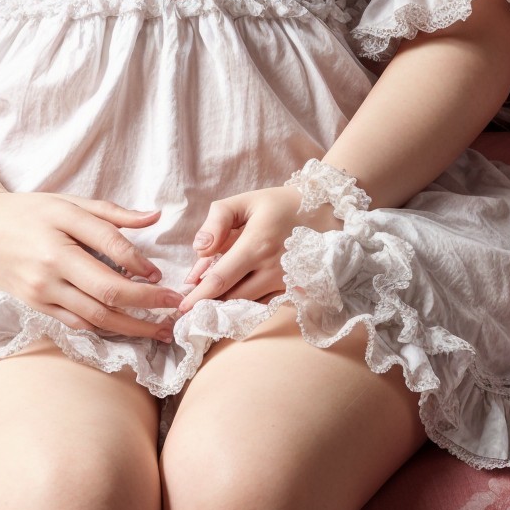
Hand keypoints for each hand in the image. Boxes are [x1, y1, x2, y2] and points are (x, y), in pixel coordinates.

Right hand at [0, 192, 184, 343]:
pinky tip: (125, 330)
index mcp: (61, 229)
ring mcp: (43, 290)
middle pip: (108, 291)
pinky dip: (103, 328)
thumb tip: (155, 217)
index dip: (141, 262)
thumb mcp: (68, 202)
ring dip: (132, 326)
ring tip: (159, 330)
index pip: (111, 247)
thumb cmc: (28, 211)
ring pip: (95, 316)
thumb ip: (111, 213)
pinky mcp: (37, 307)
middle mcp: (52, 264)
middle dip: (147, 303)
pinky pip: (77, 323)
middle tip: (175, 307)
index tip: (160, 273)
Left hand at [175, 185, 341, 312]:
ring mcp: (284, 283)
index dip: (199, 296)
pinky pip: (263, 303)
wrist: (327, 211)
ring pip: (247, 303)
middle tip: (188, 309)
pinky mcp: (293, 290)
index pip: (220, 280)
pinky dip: (246, 303)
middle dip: (208, 305)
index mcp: (256, 245)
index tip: (182, 307)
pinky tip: (234, 299)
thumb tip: (200, 249)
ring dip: (226, 305)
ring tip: (206, 304)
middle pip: (232, 298)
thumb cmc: (281, 204)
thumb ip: (218, 220)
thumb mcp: (246, 201)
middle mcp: (271, 269)